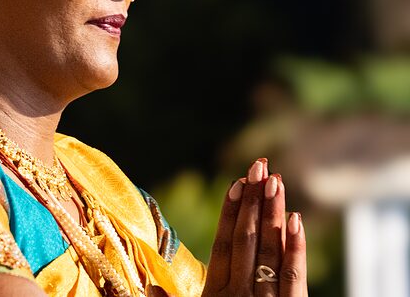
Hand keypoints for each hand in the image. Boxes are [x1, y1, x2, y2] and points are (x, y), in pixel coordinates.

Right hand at [201, 159, 307, 296]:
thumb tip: (155, 283)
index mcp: (215, 292)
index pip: (222, 243)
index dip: (229, 210)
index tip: (236, 181)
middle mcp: (238, 292)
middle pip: (245, 238)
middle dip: (251, 199)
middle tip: (258, 166)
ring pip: (269, 249)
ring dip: (271, 212)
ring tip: (275, 180)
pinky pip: (294, 276)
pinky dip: (295, 247)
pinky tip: (296, 218)